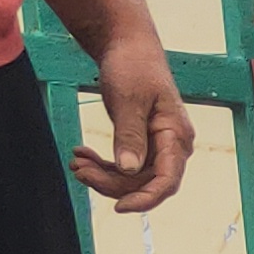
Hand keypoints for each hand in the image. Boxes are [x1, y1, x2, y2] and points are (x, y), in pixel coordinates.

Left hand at [72, 30, 193, 215]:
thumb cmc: (133, 66)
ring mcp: (158, 146)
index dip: (145, 199)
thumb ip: (130, 135)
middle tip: (78, 169)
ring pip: (132, 178)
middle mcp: (172, 146)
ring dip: (103, 175)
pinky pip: (125, 167)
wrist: (128, 45)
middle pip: (145, 183)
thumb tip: (129, 169)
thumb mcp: (129, 99)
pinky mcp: (143, 143)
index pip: (167, 180)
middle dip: (110, 182)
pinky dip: (102, 165)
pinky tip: (81, 154)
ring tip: (77, 162)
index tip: (118, 208)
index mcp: (176, 136)